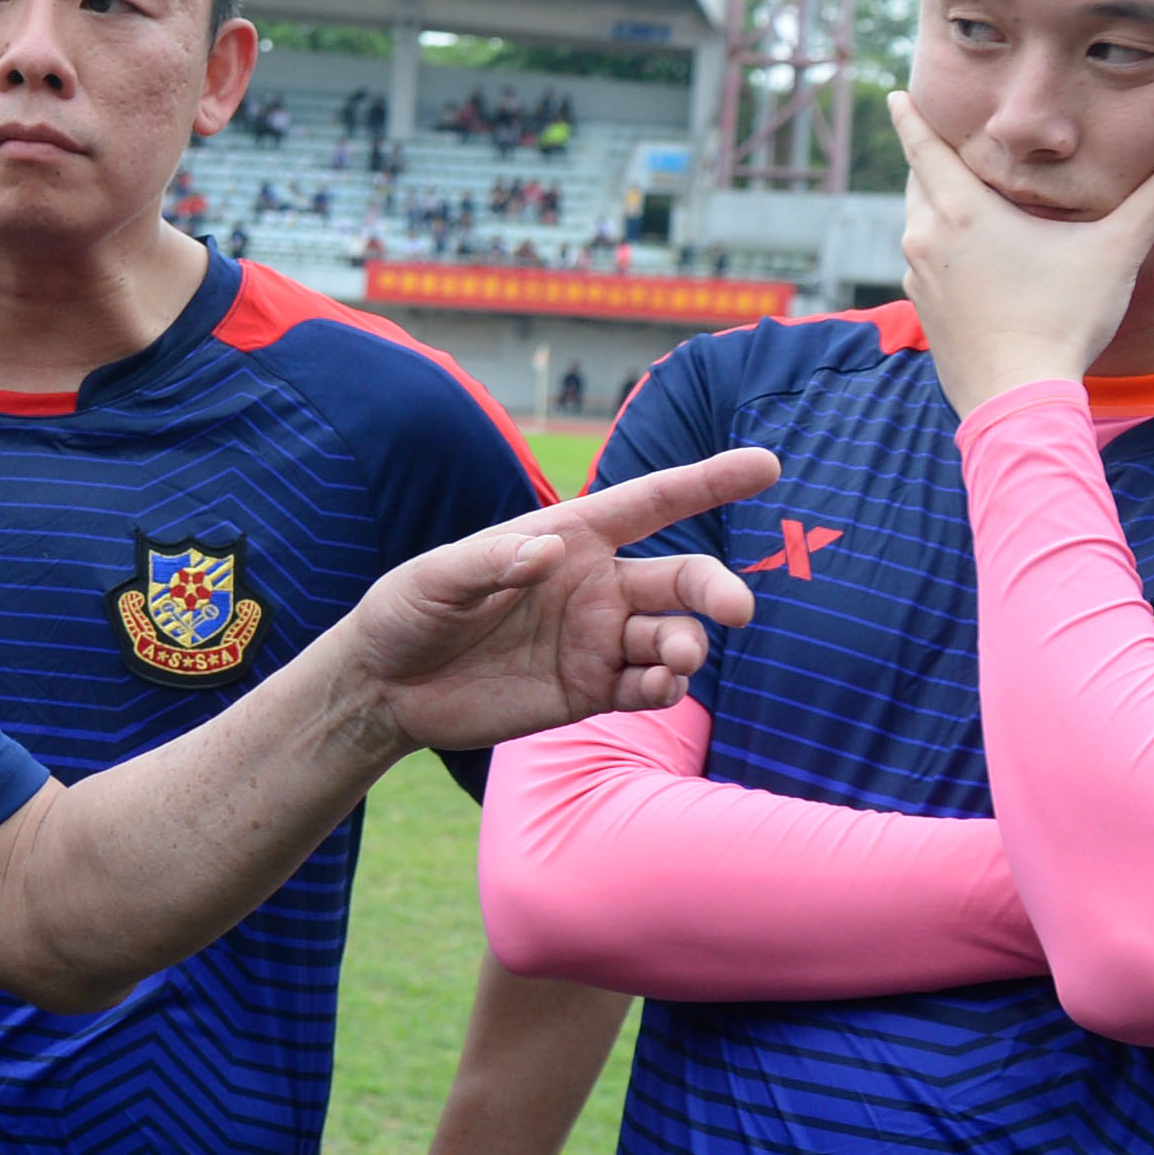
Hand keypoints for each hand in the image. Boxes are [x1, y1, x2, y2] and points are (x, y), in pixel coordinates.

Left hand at [335, 449, 781, 756]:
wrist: (386, 686)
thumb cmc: (407, 611)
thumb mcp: (435, 579)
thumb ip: (490, 564)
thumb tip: (550, 551)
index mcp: (569, 536)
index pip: (652, 501)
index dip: (709, 481)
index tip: (766, 465)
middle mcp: (596, 585)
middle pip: (681, 578)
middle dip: (716, 589)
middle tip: (735, 608)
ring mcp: (598, 639)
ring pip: (672, 636)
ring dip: (687, 646)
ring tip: (675, 661)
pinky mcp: (590, 690)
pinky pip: (647, 686)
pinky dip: (663, 687)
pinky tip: (657, 688)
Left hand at [885, 87, 1153, 415]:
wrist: (1017, 399)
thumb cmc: (1064, 320)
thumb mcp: (1118, 251)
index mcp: (962, 212)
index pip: (924, 149)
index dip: (911, 119)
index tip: (895, 94)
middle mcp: (927, 239)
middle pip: (918, 184)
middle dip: (927, 160)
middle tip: (936, 139)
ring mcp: (919, 278)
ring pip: (917, 225)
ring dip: (933, 206)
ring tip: (954, 193)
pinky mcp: (925, 312)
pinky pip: (924, 264)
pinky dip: (938, 247)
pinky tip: (965, 257)